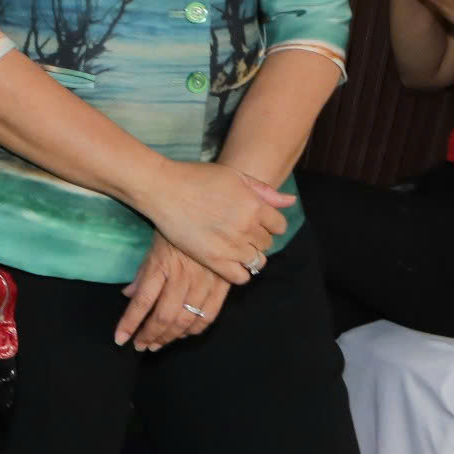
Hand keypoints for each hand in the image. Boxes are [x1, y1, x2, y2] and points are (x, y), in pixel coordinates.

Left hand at [116, 234, 229, 350]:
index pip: (142, 302)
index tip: (120, 339)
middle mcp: (181, 277)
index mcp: (160, 265)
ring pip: (185, 320)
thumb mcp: (154, 246)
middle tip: (141, 346)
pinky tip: (183, 334)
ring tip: (157, 344)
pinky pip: (209, 315)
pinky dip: (195, 329)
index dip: (130, 323)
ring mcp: (203, 283)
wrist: (212, 216)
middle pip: (164, 316)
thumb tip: (127, 296)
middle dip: (150, 335)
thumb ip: (142, 274)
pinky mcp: (222, 286)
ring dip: (170, 337)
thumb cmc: (176, 230)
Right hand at [132, 160, 291, 285]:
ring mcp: (231, 245)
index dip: (268, 223)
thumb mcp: (233, 176)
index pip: (279, 225)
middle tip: (238, 231)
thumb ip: (263, 190)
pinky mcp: (213, 259)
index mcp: (254, 205)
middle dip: (256, 238)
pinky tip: (229, 261)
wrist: (163, 189)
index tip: (254, 220)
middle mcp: (247, 227)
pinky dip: (239, 272)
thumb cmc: (197, 177)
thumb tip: (290, 201)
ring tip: (233, 246)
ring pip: (257, 261)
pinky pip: (241, 277)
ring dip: (249, 255)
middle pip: (267, 243)